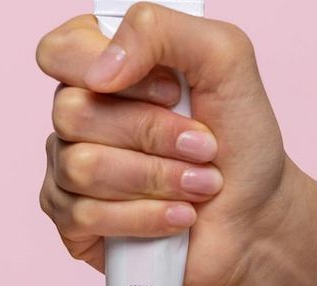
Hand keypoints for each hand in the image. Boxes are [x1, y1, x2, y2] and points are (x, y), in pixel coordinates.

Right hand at [37, 4, 316, 285]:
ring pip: (82, 167)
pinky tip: (179, 216)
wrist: (257, 214)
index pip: (60, 51)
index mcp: (102, 66)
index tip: (172, 91)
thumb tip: (101, 71)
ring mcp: (68, 171)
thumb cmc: (238, 138)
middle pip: (72, 112)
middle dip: (152, 132)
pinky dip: (146, 216)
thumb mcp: (223, 58)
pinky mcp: (74, 223)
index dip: (114, 71)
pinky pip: (86, 216)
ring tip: (199, 185)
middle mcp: (77, 116)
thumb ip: (160, 30)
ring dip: (157, 177)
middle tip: (203, 145)